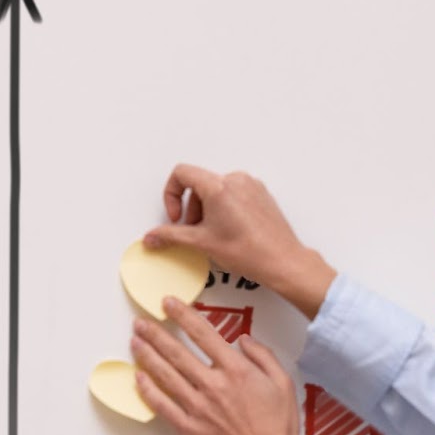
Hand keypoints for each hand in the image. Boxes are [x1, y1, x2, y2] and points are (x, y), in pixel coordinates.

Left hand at [130, 296, 301, 434]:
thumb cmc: (278, 424)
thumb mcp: (283, 381)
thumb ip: (263, 355)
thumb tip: (242, 339)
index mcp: (236, 370)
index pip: (203, 334)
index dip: (183, 315)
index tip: (169, 303)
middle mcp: (213, 385)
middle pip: (176, 352)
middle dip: (155, 333)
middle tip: (140, 322)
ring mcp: (197, 407)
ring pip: (165, 375)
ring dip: (147, 356)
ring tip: (135, 341)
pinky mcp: (188, 427)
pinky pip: (162, 405)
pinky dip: (148, 390)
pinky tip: (138, 377)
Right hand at [143, 165, 336, 319]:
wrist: (283, 261)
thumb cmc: (249, 252)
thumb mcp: (202, 243)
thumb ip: (171, 236)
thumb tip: (152, 237)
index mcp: (218, 186)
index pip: (181, 173)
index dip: (171, 194)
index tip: (176, 216)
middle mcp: (235, 180)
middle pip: (200, 184)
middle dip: (191, 207)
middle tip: (195, 231)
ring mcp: (251, 185)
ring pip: (217, 189)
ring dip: (208, 209)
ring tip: (214, 233)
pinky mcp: (261, 194)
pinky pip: (235, 193)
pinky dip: (225, 208)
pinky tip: (230, 231)